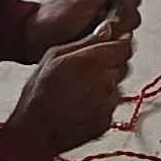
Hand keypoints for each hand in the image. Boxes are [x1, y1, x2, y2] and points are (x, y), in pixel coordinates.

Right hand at [3, 16, 136, 160]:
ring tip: (80, 89)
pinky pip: (110, 105)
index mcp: (94, 60)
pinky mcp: (107, 120)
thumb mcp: (54, 56)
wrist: (35, 132)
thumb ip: (85, 41)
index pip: (125, 46)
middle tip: (90, 68)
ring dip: (105, 84)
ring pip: (117, 86)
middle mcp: (106, 81)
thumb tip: (105, 29)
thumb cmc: (39, 94)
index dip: (121, 42)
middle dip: (112, 63)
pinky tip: (81, 104)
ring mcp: (109, 103)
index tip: (116, 41)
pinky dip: (101, 103)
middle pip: (123, 65)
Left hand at [31, 0, 140, 55]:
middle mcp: (106, 3)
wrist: (36, 39)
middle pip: (132, 12)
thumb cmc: (57, 16)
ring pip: (127, 29)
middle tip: (101, 22)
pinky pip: (117, 42)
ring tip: (96, 34)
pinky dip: (109, 44)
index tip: (115, 8)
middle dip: (121, 21)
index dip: (127, 2)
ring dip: (114, 34)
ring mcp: (103, 21)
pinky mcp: (100, 38)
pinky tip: (96, 43)